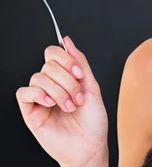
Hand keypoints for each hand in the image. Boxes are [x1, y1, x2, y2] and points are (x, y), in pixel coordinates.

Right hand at [16, 36, 108, 166]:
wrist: (90, 146)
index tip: (79, 73)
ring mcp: (40, 98)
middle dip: (68, 80)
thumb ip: (80, 62)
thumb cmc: (93, 121)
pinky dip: (39, 95)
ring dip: (59, 91)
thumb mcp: (92, 86)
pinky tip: (51, 104)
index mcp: (65, 77)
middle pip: (48, 65)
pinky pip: (23, 93)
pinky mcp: (30, 112)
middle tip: (78, 97)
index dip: (66, 58)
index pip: (53, 53)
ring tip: (70, 106)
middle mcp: (51, 85)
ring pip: (39, 78)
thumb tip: (67, 40)